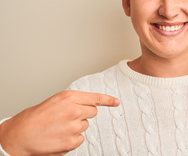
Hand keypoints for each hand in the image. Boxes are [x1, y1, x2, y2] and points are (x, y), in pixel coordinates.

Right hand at [0, 90, 119, 155]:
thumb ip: (73, 101)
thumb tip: (89, 104)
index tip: (116, 102)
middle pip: (92, 112)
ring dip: (75, 127)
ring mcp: (74, 126)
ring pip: (85, 126)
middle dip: (83, 114)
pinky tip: (59, 137)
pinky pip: (80, 139)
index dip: (108, 100)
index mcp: (70, 97)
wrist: (20, 135)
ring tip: (59, 128)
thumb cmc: (35, 117)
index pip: (95, 98)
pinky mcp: (72, 141)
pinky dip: (71, 140)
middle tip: (67, 118)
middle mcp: (74, 110)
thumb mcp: (56, 101)